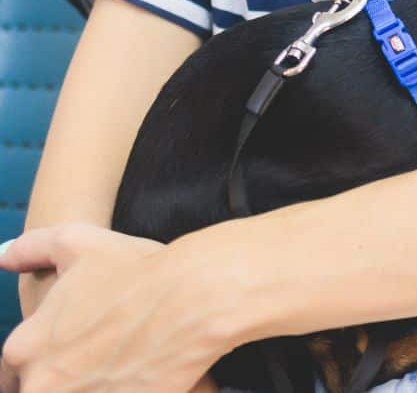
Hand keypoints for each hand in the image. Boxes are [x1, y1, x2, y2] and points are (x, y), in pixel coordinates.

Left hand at [0, 225, 221, 392]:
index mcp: (25, 348)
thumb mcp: (77, 242)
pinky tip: (142, 377)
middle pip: (47, 388)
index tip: (82, 346)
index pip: (18, 369)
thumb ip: (32, 248)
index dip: (54, 356)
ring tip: (124, 368)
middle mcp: (44, 383)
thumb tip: (5, 257)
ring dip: (97, 386)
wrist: (194, 297)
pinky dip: (126, 391)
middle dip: (73, 378)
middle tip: (106, 358)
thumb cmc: (137, 269)